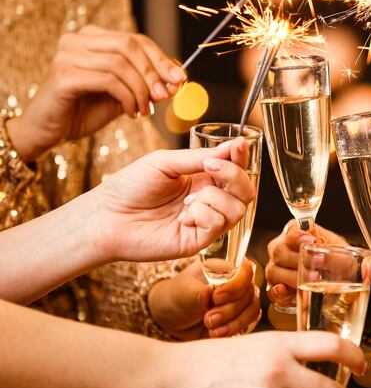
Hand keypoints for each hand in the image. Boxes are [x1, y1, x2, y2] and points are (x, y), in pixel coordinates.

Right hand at [6, 25, 185, 160]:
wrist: (49, 131)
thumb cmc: (85, 111)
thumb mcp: (125, 96)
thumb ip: (148, 86)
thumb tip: (178, 81)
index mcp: (92, 37)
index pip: (136, 39)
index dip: (162, 59)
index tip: (180, 79)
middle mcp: (77, 40)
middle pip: (129, 45)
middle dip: (153, 72)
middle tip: (164, 97)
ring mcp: (67, 55)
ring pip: (121, 63)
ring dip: (141, 90)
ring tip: (145, 111)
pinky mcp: (64, 75)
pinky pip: (108, 80)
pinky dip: (127, 97)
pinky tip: (131, 112)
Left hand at [93, 140, 255, 262]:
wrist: (107, 216)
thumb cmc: (131, 187)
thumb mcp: (167, 163)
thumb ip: (200, 157)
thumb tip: (233, 146)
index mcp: (203, 180)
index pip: (236, 169)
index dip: (241, 158)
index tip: (238, 146)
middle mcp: (209, 201)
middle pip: (246, 191)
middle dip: (235, 176)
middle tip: (211, 167)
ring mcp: (205, 223)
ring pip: (237, 209)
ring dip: (213, 197)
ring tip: (187, 200)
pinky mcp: (198, 242)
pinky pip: (218, 224)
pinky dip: (202, 215)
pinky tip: (182, 217)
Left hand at [149, 259, 260, 340]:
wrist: (173, 316)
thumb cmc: (179, 295)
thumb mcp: (184, 291)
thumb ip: (198, 292)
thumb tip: (209, 292)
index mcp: (227, 266)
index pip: (245, 270)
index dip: (235, 285)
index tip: (216, 298)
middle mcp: (239, 281)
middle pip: (249, 293)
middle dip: (229, 309)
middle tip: (208, 318)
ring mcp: (242, 300)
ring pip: (252, 310)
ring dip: (233, 322)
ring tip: (211, 328)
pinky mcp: (241, 317)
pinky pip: (247, 324)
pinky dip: (233, 329)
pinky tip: (216, 333)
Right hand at [265, 220, 348, 304]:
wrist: (340, 279)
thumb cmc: (339, 261)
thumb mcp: (343, 256)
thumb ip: (335, 255)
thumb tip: (321, 258)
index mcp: (297, 234)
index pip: (291, 232)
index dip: (297, 237)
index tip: (310, 241)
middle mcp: (282, 248)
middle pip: (279, 251)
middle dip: (296, 261)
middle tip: (314, 270)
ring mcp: (276, 268)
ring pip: (273, 271)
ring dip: (291, 277)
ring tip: (308, 283)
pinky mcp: (277, 289)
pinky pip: (271, 291)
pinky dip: (278, 293)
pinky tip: (286, 292)